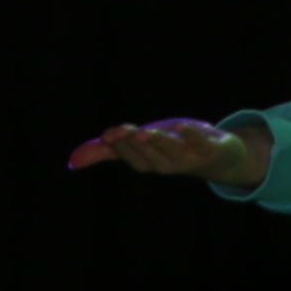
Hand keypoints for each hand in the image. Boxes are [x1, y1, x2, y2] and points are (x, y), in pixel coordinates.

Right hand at [71, 118, 267, 189]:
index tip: (110, 133)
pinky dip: (193, 135)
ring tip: (146, 131)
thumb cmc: (173, 147)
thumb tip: (71, 161)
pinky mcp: (210, 148)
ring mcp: (190, 158)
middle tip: (121, 131)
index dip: (122, 146)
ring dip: (159, 142)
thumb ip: (107, 152)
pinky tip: (183, 126)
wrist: (219, 155)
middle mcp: (168, 165)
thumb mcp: (139, 146)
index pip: (132, 157)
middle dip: (136, 144)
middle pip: (149, 156)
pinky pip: (201, 144)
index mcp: (150, 163)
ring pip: (172, 152)